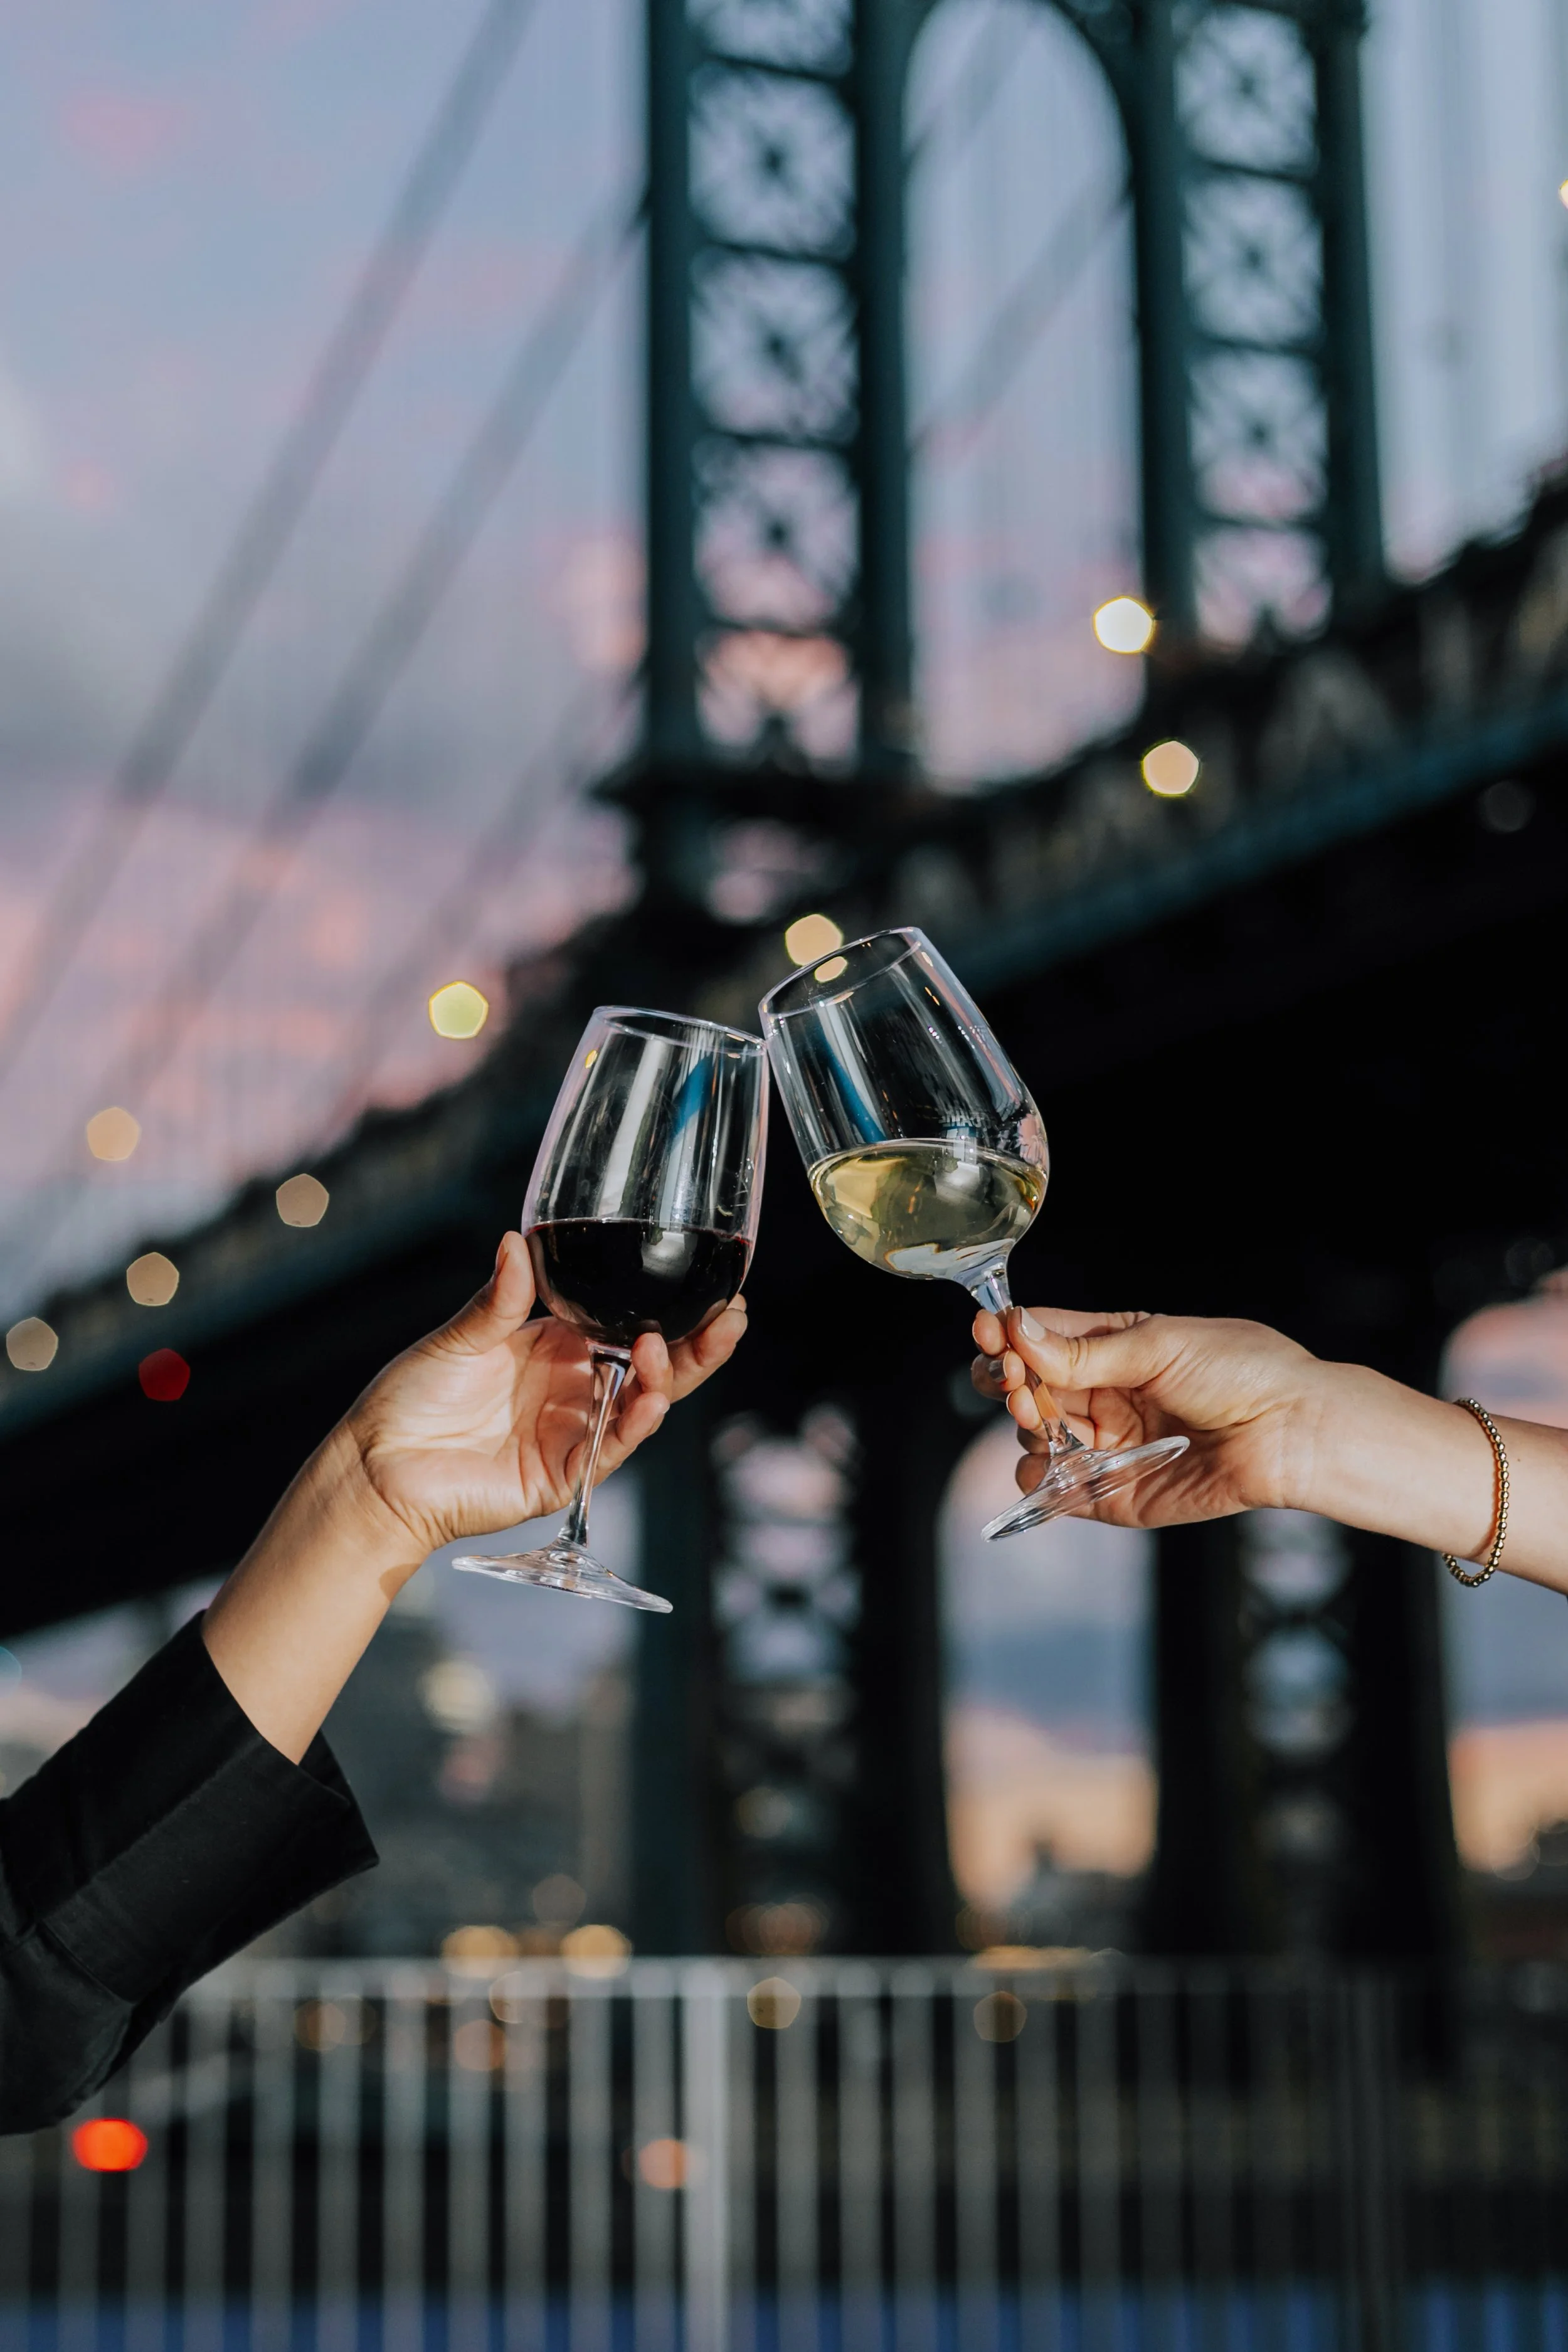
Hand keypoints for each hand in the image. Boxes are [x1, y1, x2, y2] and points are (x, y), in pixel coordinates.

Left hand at [343, 1230, 747, 1561]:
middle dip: (696, 1343)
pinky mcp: (564, 1473)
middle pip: (652, 1364)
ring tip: (668, 1348)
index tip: (706, 1283)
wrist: (376, 1466)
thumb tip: (518, 1242)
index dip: (667, 1306)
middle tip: (732, 1315)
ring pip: (641, 1404)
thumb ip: (498, 1299)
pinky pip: (611, 1447)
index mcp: (555, 1345)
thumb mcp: (459, 1338)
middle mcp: (574, 1387)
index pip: (626, 1320)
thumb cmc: (410, 1399)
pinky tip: (651, 1397)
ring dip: (667, 1378)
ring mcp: (573, 1431)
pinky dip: (634, 1422)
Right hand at [970, 1304, 1321, 1526]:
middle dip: (1009, 1382)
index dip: (1008, 1335)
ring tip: (1038, 1420)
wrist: (1293, 1431)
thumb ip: (1085, 1352)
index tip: (987, 1335)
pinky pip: (1060, 1491)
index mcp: (1116, 1345)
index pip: (1042, 1336)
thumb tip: (1018, 1333)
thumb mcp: (1159, 1345)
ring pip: (1037, 1437)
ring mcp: (1109, 1443)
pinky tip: (1041, 1468)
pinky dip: (1040, 1483)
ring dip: (1024, 1427)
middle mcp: (1106, 1394)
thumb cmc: (1244, 1371)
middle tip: (1013, 1383)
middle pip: (1029, 1387)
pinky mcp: (1117, 1492)